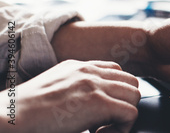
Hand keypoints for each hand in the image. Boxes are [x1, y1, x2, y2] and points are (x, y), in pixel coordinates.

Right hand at [0, 60, 139, 132]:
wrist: (10, 117)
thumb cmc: (25, 112)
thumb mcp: (53, 90)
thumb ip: (75, 89)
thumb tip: (87, 105)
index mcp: (78, 67)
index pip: (116, 70)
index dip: (116, 92)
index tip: (105, 110)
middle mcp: (89, 71)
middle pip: (131, 82)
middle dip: (125, 102)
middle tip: (107, 121)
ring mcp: (94, 85)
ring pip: (135, 95)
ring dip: (125, 115)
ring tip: (104, 128)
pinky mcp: (97, 102)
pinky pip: (130, 113)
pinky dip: (123, 127)